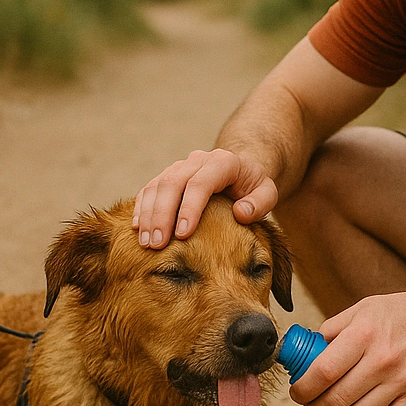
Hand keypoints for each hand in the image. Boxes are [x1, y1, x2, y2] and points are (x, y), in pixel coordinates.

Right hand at [133, 148, 277, 248]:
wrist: (241, 172)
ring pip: (157, 186)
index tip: (183, 236)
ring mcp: (180, 167)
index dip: (189, 209)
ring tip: (146, 243)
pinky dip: (142, 209)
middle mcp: (197, 161)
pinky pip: (149, 190)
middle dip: (162, 216)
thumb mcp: (268, 193)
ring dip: (148, 215)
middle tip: (158, 245)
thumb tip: (240, 213)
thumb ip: (260, 203)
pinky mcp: (167, 177)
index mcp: (222, 162)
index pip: (201, 183)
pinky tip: (137, 230)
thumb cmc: (254, 187)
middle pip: (173, 184)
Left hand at [289, 290, 405, 405]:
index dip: (304, 389)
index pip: (323, 371)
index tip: (298, 392)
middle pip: (336, 399)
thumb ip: (333, 328)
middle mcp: (381, 360)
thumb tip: (307, 352)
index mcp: (363, 335)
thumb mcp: (362, 308)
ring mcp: (400, 381)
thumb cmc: (401, 312)